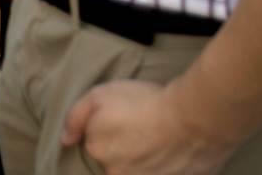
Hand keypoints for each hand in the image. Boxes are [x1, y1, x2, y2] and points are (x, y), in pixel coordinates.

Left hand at [62, 80, 235, 174]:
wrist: (195, 119)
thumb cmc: (146, 102)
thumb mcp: (100, 95)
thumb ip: (76, 118)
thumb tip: (66, 140)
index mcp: (98, 151)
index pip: (98, 145)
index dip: (112, 130)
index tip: (127, 120)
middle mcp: (116, 173)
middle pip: (117, 161)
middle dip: (128, 148)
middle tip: (146, 129)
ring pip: (137, 169)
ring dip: (146, 159)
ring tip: (162, 141)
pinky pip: (158, 174)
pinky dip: (162, 167)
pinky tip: (172, 153)